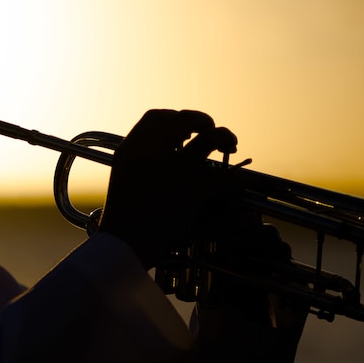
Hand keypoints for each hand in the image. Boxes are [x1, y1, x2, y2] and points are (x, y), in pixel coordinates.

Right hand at [96, 109, 236, 268]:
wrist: (123, 245)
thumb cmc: (124, 214)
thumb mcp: (123, 174)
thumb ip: (142, 155)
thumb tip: (172, 144)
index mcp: (131, 148)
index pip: (157, 117)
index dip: (175, 118)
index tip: (186, 130)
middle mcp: (151, 153)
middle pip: (184, 120)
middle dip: (203, 120)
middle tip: (211, 130)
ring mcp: (174, 171)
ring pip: (209, 139)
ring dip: (224, 136)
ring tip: (231, 144)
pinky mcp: (192, 192)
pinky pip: (225, 177)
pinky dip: (237, 178)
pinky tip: (241, 180)